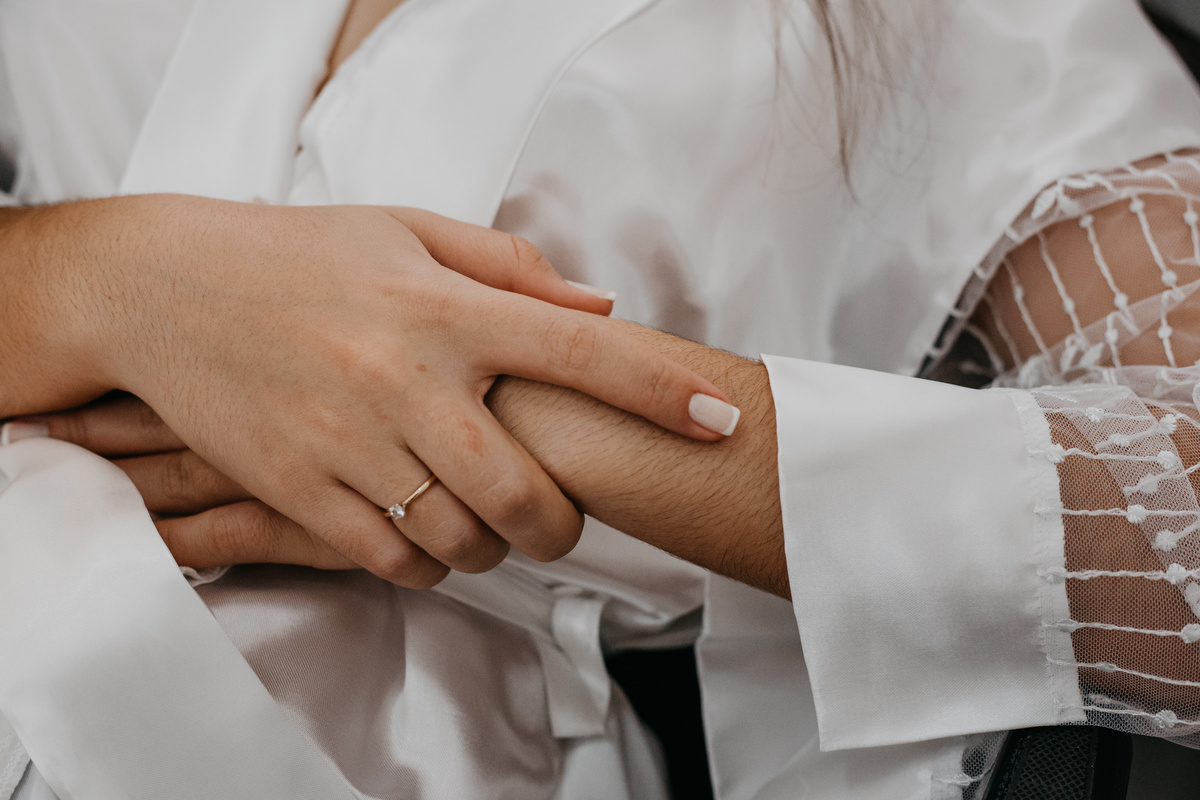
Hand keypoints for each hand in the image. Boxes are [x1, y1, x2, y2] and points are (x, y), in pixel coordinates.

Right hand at [12, 322, 788, 597]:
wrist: (161, 289)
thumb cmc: (297, 255)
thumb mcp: (404, 231)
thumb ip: (510, 269)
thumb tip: (601, 307)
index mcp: (444, 309)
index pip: (581, 354)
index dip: (661, 393)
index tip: (717, 421)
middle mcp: (406, 379)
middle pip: (528, 492)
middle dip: (564, 523)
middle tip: (559, 515)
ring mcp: (350, 443)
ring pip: (462, 539)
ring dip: (491, 545)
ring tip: (480, 519)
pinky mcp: (298, 490)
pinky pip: (392, 560)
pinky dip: (426, 563)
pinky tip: (421, 533)